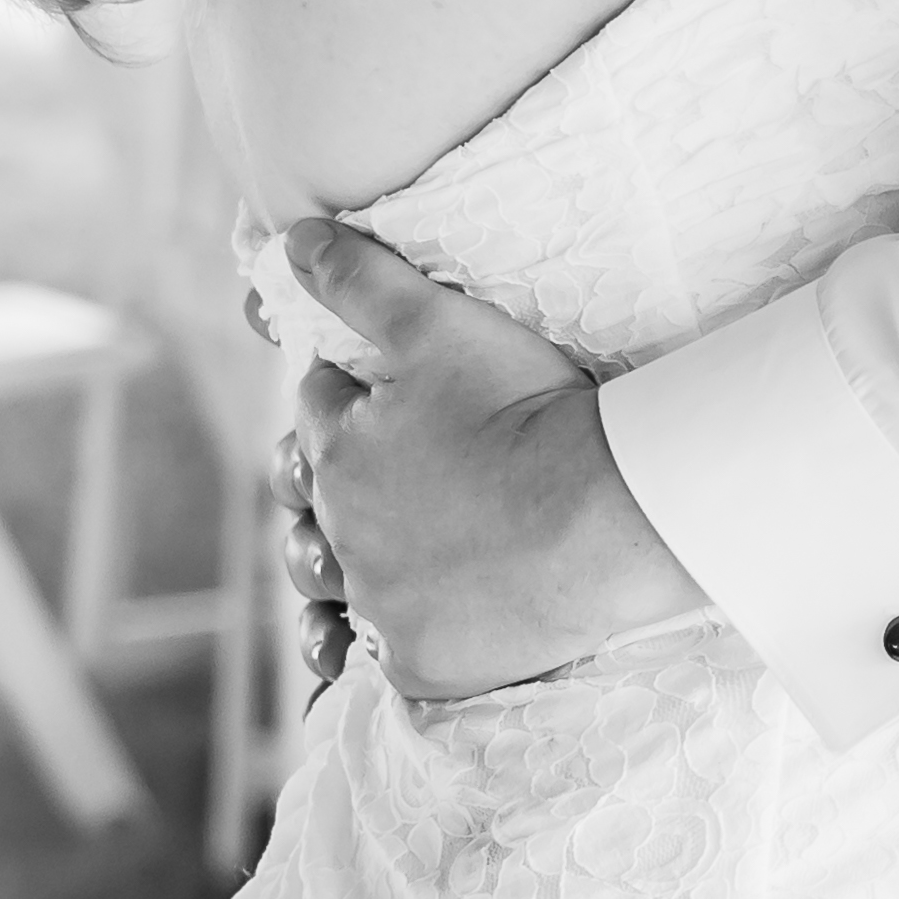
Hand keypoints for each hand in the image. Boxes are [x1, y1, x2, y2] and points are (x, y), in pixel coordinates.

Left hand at [268, 219, 705, 698]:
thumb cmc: (525, 413)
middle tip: (358, 473)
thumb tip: (295, 238)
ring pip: (325, 583)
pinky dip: (374, 640)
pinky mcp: (419, 660)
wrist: (603, 518)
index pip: (318, 406)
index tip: (372, 388)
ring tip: (353, 556)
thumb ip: (361, 280)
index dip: (343, 391)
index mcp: (339, 448)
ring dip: (330, 562)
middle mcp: (343, 531)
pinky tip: (385, 634)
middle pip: (307, 500)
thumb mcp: (439, 325)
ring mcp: (380, 603)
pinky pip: (377, 655)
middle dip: (320, 478)